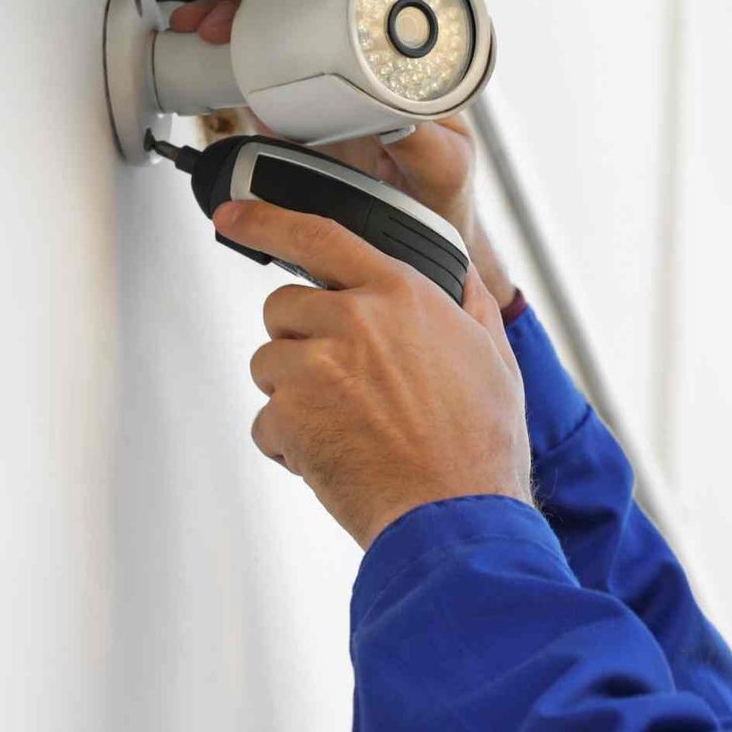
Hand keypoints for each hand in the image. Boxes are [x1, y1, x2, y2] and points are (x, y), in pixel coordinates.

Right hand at [173, 0, 518, 306]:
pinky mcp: (307, 104)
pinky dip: (234, 55)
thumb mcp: (443, 171)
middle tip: (228, 11)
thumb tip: (397, 118)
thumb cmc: (441, 196)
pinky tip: (211, 50)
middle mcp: (372, 60)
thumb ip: (428, 147)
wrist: (414, 240)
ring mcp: (335, 79)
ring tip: (207, 29)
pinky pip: (267, 68)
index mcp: (413, 60)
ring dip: (238, 19)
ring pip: (282, 27)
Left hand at [216, 197, 533, 548]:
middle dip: (300, 341)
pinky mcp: (290, 416)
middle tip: (343, 382)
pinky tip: (337, 456)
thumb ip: (469, 307)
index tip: (237, 216)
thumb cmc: (477, 445)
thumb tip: (462, 281)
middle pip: (282, 307)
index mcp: (400, 294)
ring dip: (294, 395)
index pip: (318, 235)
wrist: (454, 515)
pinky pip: (266, 422)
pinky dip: (291, 445)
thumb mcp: (494, 357)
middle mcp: (354, 320)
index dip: (267, 220)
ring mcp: (317, 367)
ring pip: (268, 364)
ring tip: (349, 426)